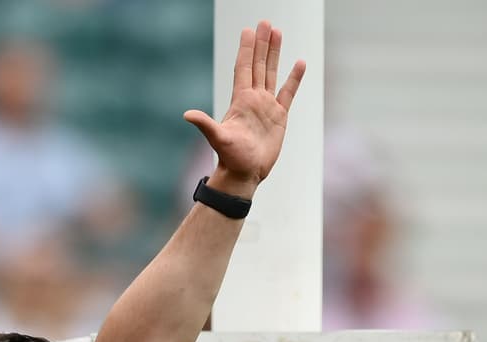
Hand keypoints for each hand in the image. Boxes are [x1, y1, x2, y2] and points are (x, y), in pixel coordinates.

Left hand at [184, 20, 305, 192]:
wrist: (245, 173)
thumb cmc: (231, 158)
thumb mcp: (218, 139)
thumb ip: (205, 124)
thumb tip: (187, 115)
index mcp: (240, 100)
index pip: (243, 67)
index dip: (246, 49)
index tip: (248, 30)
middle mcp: (253, 99)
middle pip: (258, 64)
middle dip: (261, 43)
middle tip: (265, 22)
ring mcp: (266, 106)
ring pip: (271, 73)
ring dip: (274, 53)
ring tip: (277, 33)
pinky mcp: (279, 117)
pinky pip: (287, 92)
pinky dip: (294, 78)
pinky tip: (299, 63)